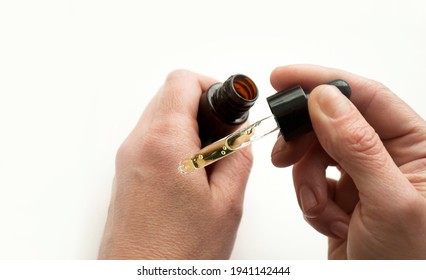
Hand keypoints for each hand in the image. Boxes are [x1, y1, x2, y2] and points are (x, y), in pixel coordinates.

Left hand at [98, 70, 252, 258]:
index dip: (211, 86)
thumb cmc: (175, 255)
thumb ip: (237, 158)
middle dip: (202, 106)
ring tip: (210, 158)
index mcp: (164, 143)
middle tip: (224, 134)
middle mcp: (138, 145)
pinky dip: (174, 142)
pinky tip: (192, 171)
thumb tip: (239, 139)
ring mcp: (127, 159)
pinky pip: (151, 139)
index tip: (228, 105)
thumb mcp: (226, 203)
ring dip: (188, 125)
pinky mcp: (126, 173)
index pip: (182, 81)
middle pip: (170, 96)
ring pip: (160, 116)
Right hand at [270, 65, 425, 258]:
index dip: (324, 81)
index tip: (285, 77)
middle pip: (332, 122)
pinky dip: (309, 200)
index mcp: (416, 147)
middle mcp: (387, 156)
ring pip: (315, 153)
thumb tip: (326, 100)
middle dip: (305, 140)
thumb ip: (358, 147)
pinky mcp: (340, 195)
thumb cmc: (410, 263)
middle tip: (284, 152)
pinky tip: (329, 222)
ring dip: (307, 181)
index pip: (367, 97)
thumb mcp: (388, 203)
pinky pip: (309, 180)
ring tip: (319, 207)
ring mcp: (361, 176)